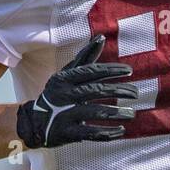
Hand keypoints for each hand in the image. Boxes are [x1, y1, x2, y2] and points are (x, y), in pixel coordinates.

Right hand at [16, 35, 136, 147]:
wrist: (33, 121)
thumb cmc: (58, 93)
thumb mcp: (68, 73)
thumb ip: (85, 57)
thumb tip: (101, 37)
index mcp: (65, 78)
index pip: (91, 71)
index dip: (111, 70)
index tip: (129, 71)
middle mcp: (64, 95)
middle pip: (95, 90)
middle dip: (118, 91)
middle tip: (135, 93)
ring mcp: (64, 114)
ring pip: (94, 111)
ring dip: (115, 113)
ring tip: (132, 113)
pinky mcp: (67, 132)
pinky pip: (90, 133)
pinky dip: (107, 133)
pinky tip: (121, 131)